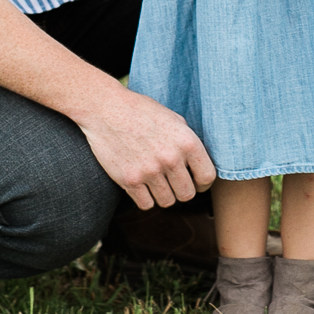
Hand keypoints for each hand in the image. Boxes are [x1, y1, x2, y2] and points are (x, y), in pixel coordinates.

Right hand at [75, 85, 216, 209]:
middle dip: (181, 190)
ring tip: (155, 181)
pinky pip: (146, 204)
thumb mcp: (174, 119)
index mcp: (187, 142)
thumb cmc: (141, 111)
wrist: (106, 108)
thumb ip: (188, 142)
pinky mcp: (129, 180)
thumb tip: (199, 165)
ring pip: (167, 202)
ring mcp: (150, 171)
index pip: (207, 177)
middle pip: (187, 194)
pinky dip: (145, 198)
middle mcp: (171, 158)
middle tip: (172, 182)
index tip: (196, 183)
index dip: (203, 184)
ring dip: (163, 194)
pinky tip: (141, 185)